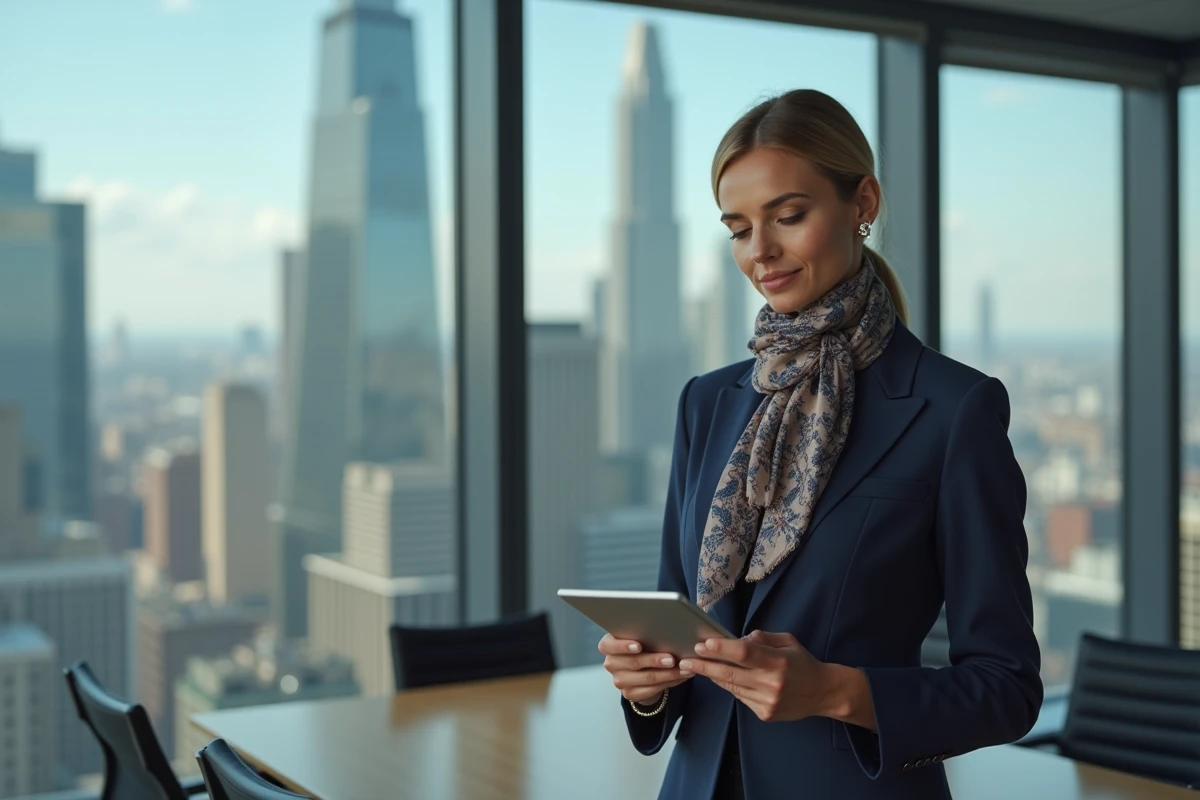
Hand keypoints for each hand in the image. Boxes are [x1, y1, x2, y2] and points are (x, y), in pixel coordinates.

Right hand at [598, 634, 692, 705]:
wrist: (640, 669)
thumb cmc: (642, 644)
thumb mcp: (639, 635)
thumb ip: (646, 629)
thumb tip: (670, 625)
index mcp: (608, 645)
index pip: (609, 645)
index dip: (623, 646)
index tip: (639, 646)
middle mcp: (611, 663)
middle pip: (633, 662)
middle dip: (655, 660)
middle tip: (672, 658)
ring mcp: (619, 681)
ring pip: (647, 678)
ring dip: (669, 673)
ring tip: (685, 668)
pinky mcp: (630, 694)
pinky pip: (653, 689)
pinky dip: (670, 682)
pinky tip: (681, 676)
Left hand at [677, 630, 837, 722]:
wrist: (822, 693)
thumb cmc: (802, 663)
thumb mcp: (787, 641)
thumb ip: (761, 638)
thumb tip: (737, 639)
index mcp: (778, 662)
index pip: (745, 654)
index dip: (722, 648)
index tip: (704, 643)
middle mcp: (772, 684)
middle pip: (731, 673)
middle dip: (705, 665)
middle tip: (685, 659)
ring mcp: (767, 701)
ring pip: (732, 686)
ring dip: (713, 675)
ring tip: (695, 666)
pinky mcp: (765, 714)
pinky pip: (740, 697)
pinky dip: (729, 686)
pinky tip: (720, 677)